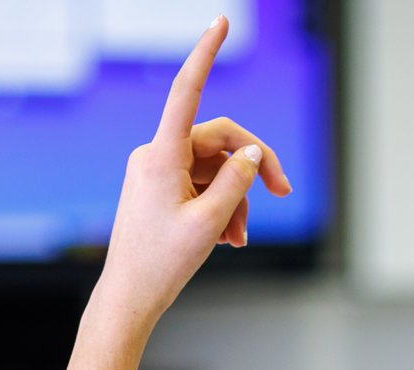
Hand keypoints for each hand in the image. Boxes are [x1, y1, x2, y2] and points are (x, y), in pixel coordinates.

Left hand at [95, 16, 290, 327]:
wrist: (129, 298)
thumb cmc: (162, 264)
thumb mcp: (210, 223)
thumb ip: (237, 181)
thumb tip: (250, 152)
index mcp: (162, 156)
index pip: (187, 91)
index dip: (206, 54)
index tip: (221, 21)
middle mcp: (157, 155)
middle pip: (220, 141)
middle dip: (252, 168)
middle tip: (284, 191)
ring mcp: (158, 172)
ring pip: (215, 170)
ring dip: (236, 200)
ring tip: (239, 239)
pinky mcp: (161, 190)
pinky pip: (203, 187)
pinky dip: (222, 209)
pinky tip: (227, 239)